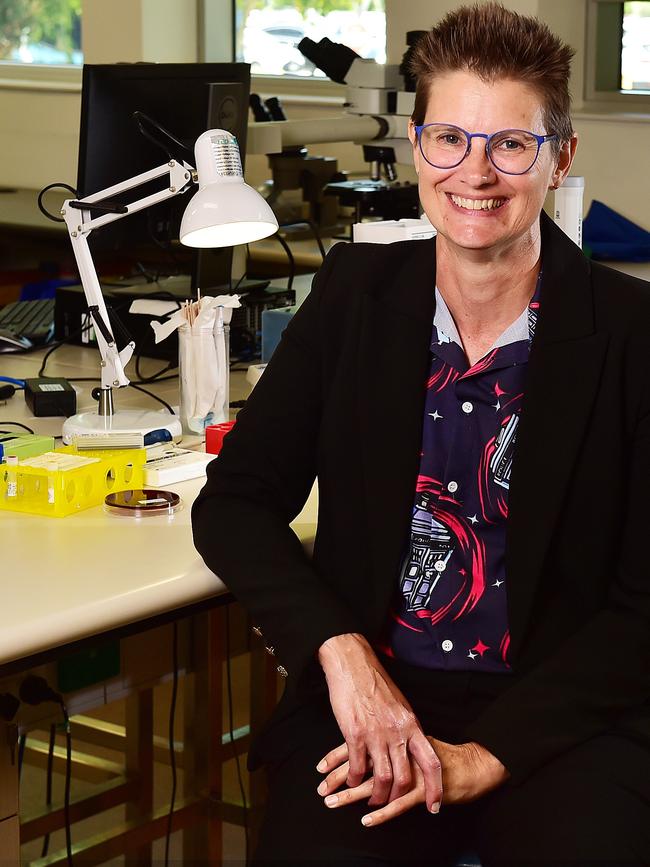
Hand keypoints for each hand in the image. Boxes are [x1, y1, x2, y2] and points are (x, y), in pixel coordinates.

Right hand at [317, 633, 441, 809]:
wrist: (354, 665)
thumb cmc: (376, 684)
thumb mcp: (400, 705)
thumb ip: (407, 728)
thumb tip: (412, 745)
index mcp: (412, 725)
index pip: (431, 763)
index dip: (435, 788)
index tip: (435, 806)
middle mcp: (397, 732)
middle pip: (405, 778)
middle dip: (399, 798)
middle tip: (393, 805)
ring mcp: (376, 734)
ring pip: (382, 778)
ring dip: (377, 795)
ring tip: (371, 800)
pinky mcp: (355, 733)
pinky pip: (357, 767)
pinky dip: (355, 779)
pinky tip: (353, 781)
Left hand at [317, 738, 508, 827]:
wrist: (466, 764)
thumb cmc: (435, 751)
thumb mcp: (406, 739)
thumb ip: (387, 741)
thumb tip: (364, 744)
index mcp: (392, 736)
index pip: (359, 744)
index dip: (337, 758)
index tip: (320, 768)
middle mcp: (398, 751)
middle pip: (361, 764)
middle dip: (337, 778)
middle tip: (320, 788)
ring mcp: (409, 770)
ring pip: (374, 783)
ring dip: (350, 795)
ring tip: (331, 802)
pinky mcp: (422, 789)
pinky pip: (398, 803)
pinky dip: (380, 812)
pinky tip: (365, 819)